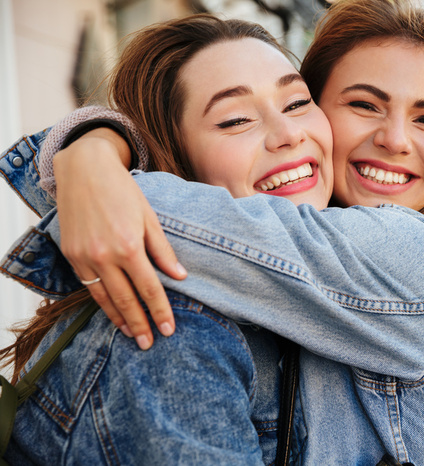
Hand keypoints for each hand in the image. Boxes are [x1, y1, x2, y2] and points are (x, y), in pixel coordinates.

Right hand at [53, 128, 186, 348]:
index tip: (169, 329)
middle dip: (140, 324)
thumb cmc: (123, 191)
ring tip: (133, 336)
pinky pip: (88, 287)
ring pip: (104, 298)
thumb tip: (180, 276)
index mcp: (129, 246)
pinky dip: (101, 302)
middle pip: (126, 299)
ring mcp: (84, 257)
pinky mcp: (71, 255)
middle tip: (151, 343)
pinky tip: (112, 313)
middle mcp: (104, 256)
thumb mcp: (149, 217)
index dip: (160, 311)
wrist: (84, 170)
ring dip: (119, 319)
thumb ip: (163, 250)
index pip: (149, 288)